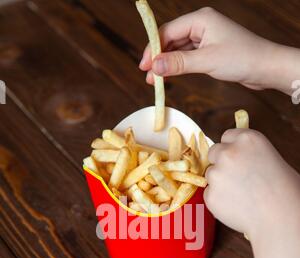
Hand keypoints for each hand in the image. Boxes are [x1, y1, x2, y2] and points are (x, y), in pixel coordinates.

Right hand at [139, 7, 298, 94]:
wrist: (265, 68)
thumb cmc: (242, 58)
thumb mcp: (206, 61)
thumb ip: (179, 63)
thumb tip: (154, 67)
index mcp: (200, 19)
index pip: (168, 32)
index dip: (153, 49)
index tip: (144, 67)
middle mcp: (201, 25)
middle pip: (171, 40)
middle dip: (158, 58)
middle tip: (148, 76)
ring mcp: (206, 38)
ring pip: (178, 50)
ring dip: (167, 64)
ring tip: (155, 81)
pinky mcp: (210, 50)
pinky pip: (187, 56)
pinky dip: (178, 66)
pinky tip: (170, 76)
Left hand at [204, 129, 299, 239]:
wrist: (280, 216)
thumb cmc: (283, 189)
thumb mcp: (269, 157)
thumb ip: (248, 153)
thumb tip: (235, 156)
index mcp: (247, 139)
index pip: (227, 136)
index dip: (231, 148)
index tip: (236, 158)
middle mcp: (228, 153)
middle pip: (214, 152)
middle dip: (221, 163)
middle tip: (236, 177)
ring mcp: (216, 174)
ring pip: (210, 175)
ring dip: (220, 182)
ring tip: (241, 195)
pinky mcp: (210, 195)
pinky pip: (209, 194)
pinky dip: (219, 200)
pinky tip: (237, 205)